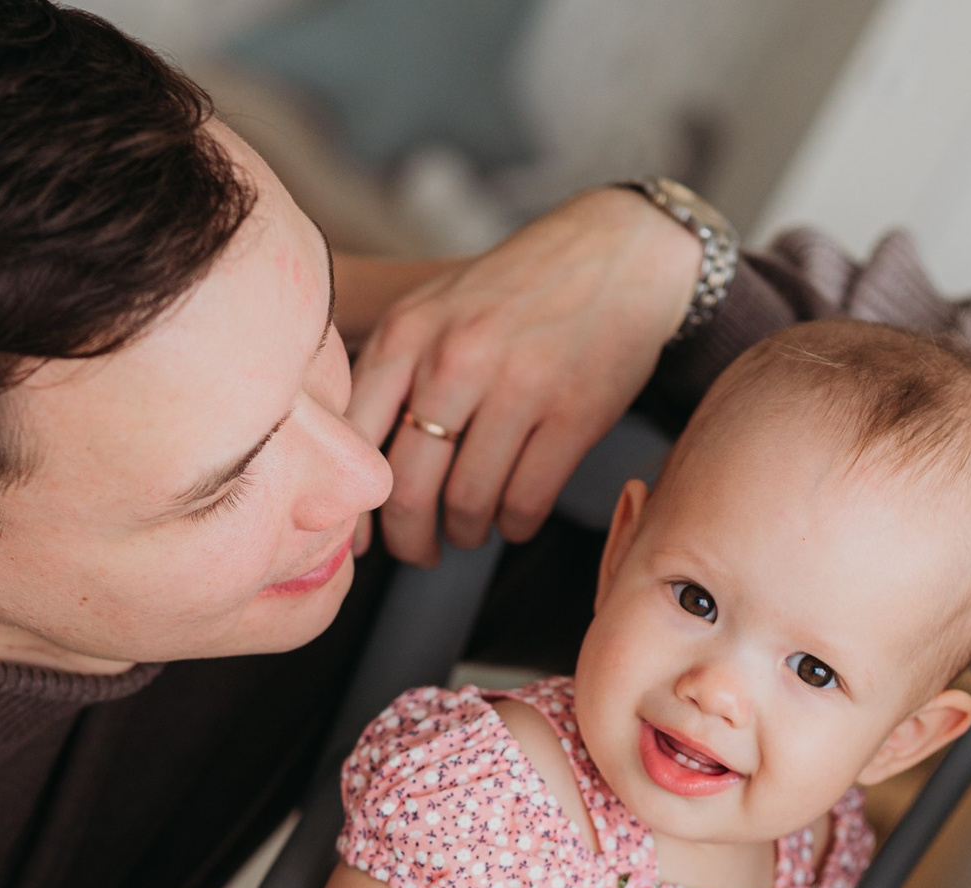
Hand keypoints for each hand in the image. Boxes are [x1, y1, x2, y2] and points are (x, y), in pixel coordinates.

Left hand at [347, 187, 696, 563]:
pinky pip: (525, 501)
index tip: (358, 539)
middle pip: (407, 488)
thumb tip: (354, 469)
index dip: (352, 506)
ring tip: (471, 528)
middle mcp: (455, 359)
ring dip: (466, 532)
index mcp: (408, 333)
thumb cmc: (516, 292)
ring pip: (467, 503)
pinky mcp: (574, 413)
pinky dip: (515, 526)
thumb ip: (392, 372)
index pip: (355, 441)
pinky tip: (514, 517)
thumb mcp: (436, 308)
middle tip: (420, 551)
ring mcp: (518, 386)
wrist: (618, 253)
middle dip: (409, 540)